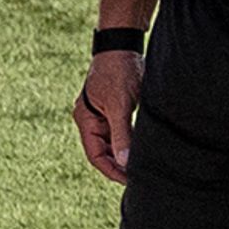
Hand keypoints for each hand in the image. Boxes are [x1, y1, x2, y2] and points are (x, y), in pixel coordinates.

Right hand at [73, 49, 139, 183]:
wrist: (123, 47)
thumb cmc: (119, 72)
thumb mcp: (121, 105)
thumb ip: (122, 134)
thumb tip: (124, 162)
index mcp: (86, 120)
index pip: (95, 155)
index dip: (111, 170)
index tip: (129, 181)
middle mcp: (91, 120)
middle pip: (103, 152)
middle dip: (118, 165)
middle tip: (139, 177)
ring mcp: (102, 115)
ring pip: (112, 143)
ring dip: (124, 155)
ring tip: (142, 167)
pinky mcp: (114, 109)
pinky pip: (120, 132)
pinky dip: (129, 143)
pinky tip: (142, 150)